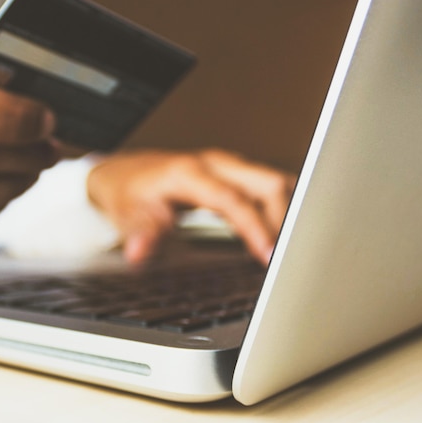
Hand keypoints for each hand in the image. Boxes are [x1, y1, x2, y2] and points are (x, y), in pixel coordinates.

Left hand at [87, 149, 295, 263]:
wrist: (124, 173)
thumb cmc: (128, 193)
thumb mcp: (126, 214)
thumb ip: (139, 233)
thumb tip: (138, 252)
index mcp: (190, 172)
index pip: (233, 199)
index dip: (255, 227)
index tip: (269, 255)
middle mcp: (215, 164)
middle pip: (268, 183)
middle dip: (285, 220)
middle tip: (291, 258)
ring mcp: (229, 166)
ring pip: (275, 182)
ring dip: (290, 213)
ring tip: (296, 250)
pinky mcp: (236, 174)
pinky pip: (270, 188)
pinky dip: (284, 209)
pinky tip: (288, 234)